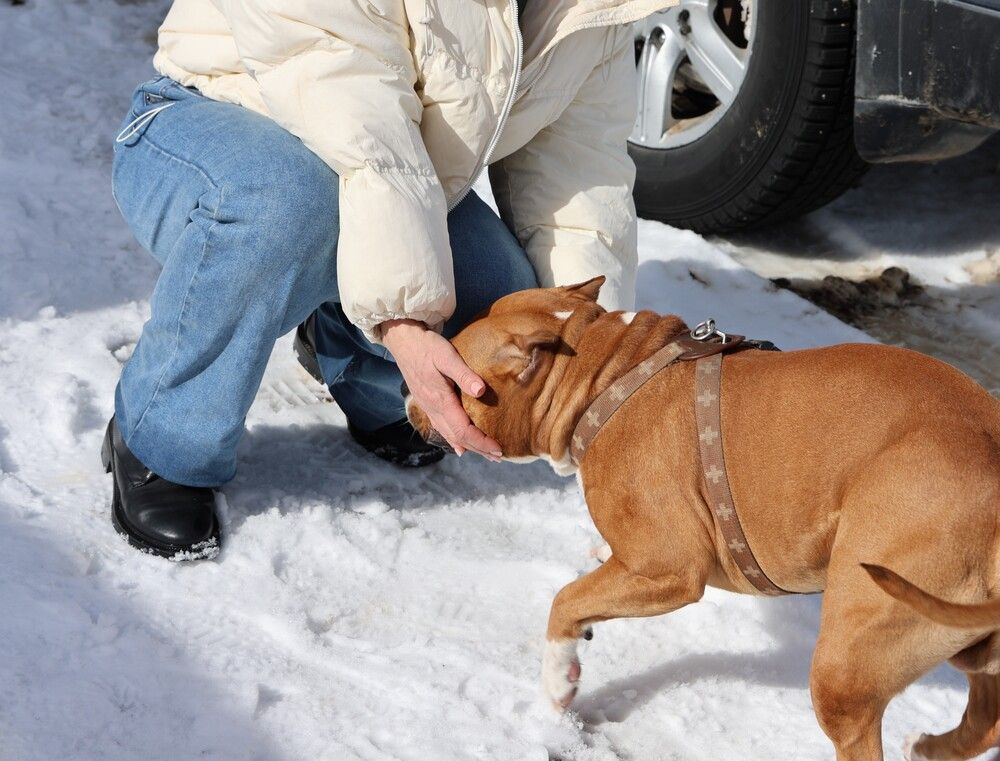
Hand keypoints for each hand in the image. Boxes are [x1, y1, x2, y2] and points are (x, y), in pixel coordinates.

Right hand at [381, 319, 501, 460]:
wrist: (402, 340)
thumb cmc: (427, 346)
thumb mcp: (447, 355)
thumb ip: (464, 374)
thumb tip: (481, 391)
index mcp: (440, 400)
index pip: (463, 430)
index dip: (481, 442)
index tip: (498, 449)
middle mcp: (433, 408)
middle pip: (457, 437)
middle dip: (478, 448)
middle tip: (498, 456)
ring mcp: (428, 407)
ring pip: (449, 434)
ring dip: (468, 445)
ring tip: (485, 453)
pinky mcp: (426, 403)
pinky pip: (441, 428)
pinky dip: (453, 439)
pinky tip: (459, 446)